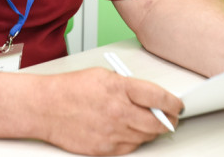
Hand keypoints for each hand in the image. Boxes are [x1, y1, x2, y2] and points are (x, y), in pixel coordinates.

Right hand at [40, 68, 181, 154]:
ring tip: (150, 123)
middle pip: (158, 122)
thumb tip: (149, 97)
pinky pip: (130, 148)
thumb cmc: (71, 89)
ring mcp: (112, 133)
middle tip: (172, 118)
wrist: (45, 108)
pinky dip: (134, 140)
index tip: (178, 105)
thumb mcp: (104, 75)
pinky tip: (129, 131)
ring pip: (146, 137)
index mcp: (120, 88)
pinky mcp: (104, 149)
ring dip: (151, 131)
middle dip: (169, 120)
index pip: (159, 98)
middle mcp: (118, 112)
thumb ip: (129, 86)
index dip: (174, 103)